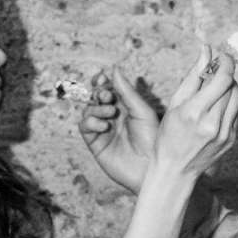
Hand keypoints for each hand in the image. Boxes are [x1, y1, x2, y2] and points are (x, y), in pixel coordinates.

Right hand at [79, 65, 159, 195]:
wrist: (150, 168)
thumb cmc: (152, 140)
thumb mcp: (141, 111)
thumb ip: (126, 91)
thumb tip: (114, 69)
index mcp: (126, 107)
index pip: (108, 89)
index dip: (102, 82)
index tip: (102, 77)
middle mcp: (113, 117)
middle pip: (95, 97)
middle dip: (99, 93)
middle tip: (108, 96)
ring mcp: (103, 130)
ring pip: (88, 110)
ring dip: (96, 107)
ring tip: (110, 112)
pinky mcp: (96, 143)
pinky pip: (85, 126)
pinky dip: (91, 122)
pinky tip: (104, 126)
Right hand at [151, 47, 237, 182]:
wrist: (174, 171)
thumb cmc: (169, 135)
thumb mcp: (175, 104)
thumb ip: (193, 76)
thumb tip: (205, 50)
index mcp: (195, 112)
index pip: (223, 79)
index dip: (226, 62)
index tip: (222, 56)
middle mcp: (213, 123)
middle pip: (232, 86)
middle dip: (225, 73)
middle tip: (215, 70)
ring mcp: (225, 134)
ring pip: (237, 98)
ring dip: (229, 87)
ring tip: (214, 88)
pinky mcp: (231, 140)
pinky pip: (235, 113)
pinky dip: (227, 104)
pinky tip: (214, 107)